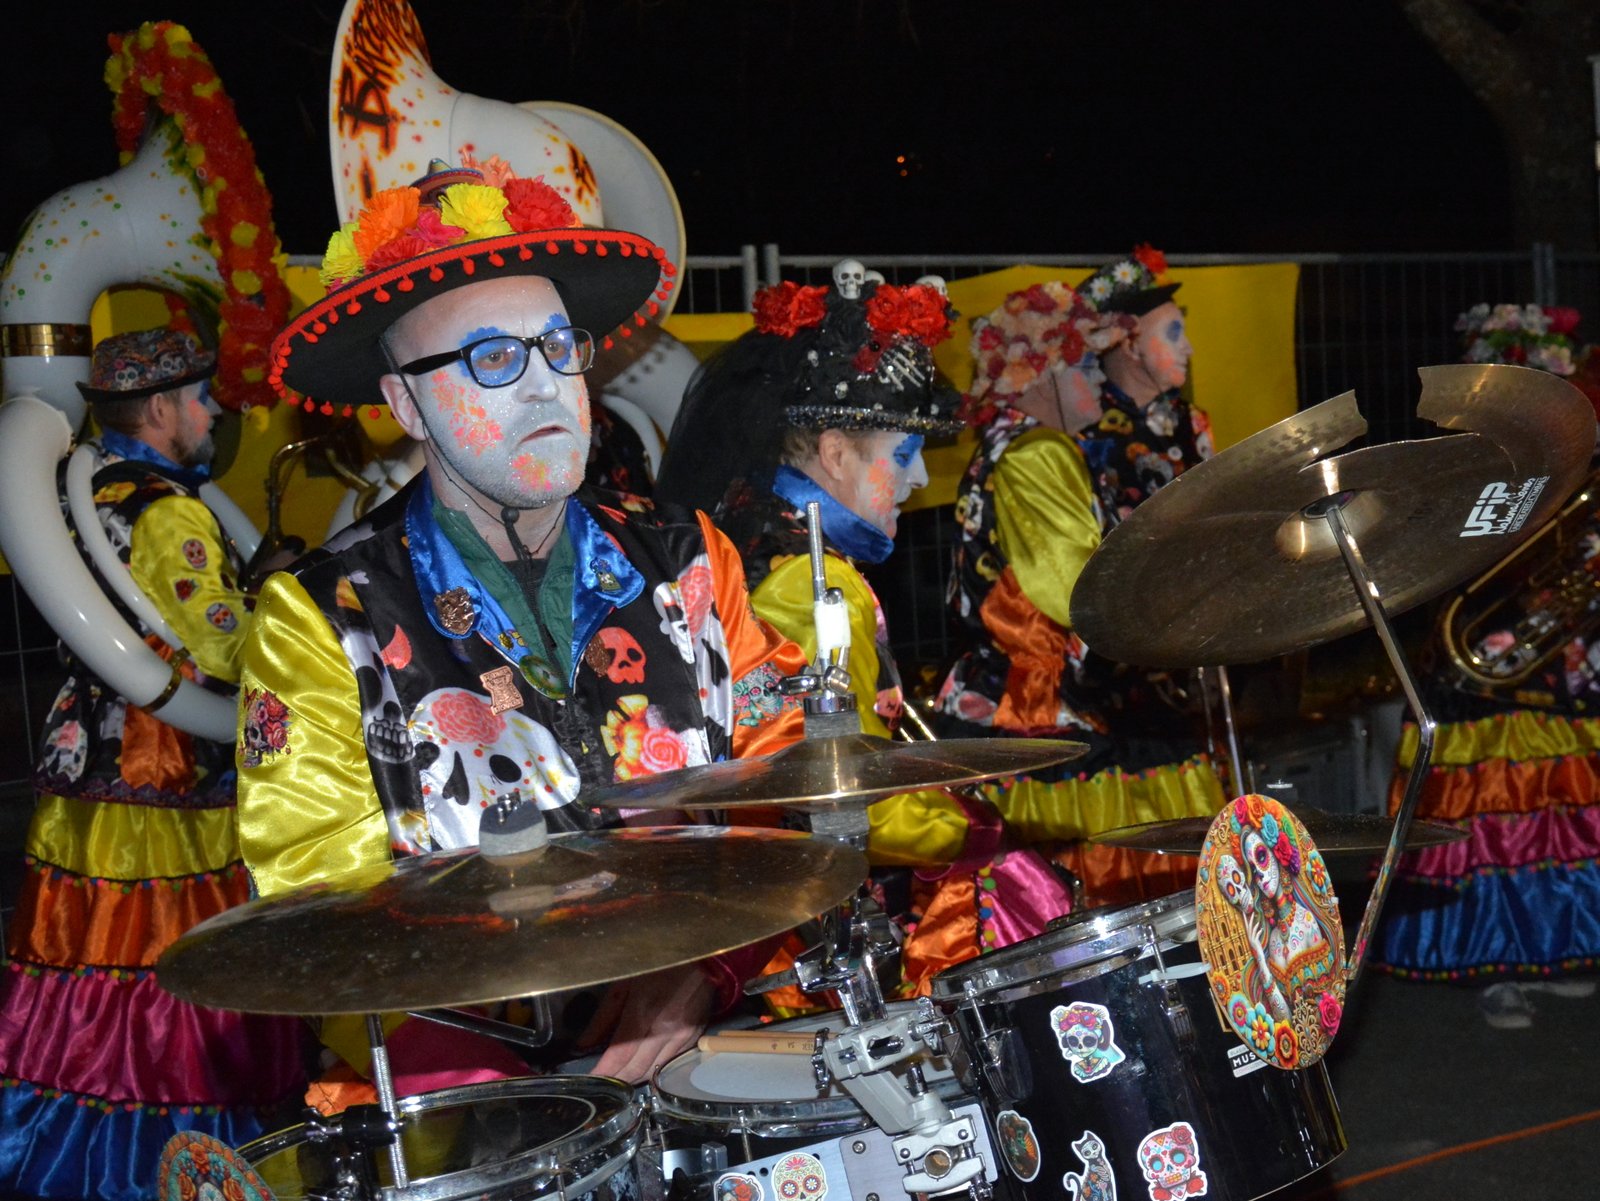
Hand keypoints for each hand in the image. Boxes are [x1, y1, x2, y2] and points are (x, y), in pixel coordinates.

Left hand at [581, 963, 714, 1083]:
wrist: (698, 957)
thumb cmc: (658, 966)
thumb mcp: (624, 984)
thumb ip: (603, 1018)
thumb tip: (583, 1045)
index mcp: (644, 1011)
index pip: (620, 1055)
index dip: (604, 1072)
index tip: (591, 1080)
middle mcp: (666, 1029)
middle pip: (637, 1068)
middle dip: (617, 1079)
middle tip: (604, 1082)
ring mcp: (683, 1036)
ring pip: (654, 1071)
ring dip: (635, 1077)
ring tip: (620, 1076)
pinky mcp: (695, 1038)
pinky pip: (670, 1063)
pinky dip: (654, 1067)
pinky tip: (643, 1065)